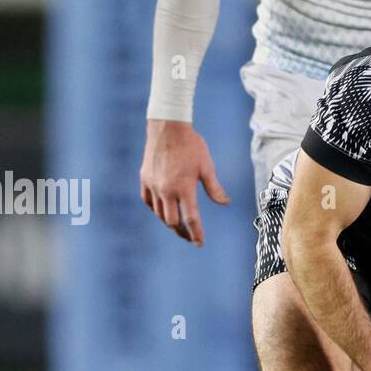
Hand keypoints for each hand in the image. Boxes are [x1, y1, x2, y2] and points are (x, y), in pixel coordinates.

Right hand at [139, 120, 230, 245]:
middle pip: (172, 221)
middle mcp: (166, 190)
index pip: (191, 219)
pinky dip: (156, 209)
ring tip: (178, 226)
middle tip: (190, 237)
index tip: (199, 243)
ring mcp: (153, 184)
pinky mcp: (145, 178)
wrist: (167, 126)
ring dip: (169, 222)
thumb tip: (225, 203)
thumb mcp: (207, 166)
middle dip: (182, 232)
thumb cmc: (191, 145)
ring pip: (159, 213)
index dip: (196, 233)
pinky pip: (148, 201)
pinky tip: (162, 211)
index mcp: (184, 188)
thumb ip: (215, 188)